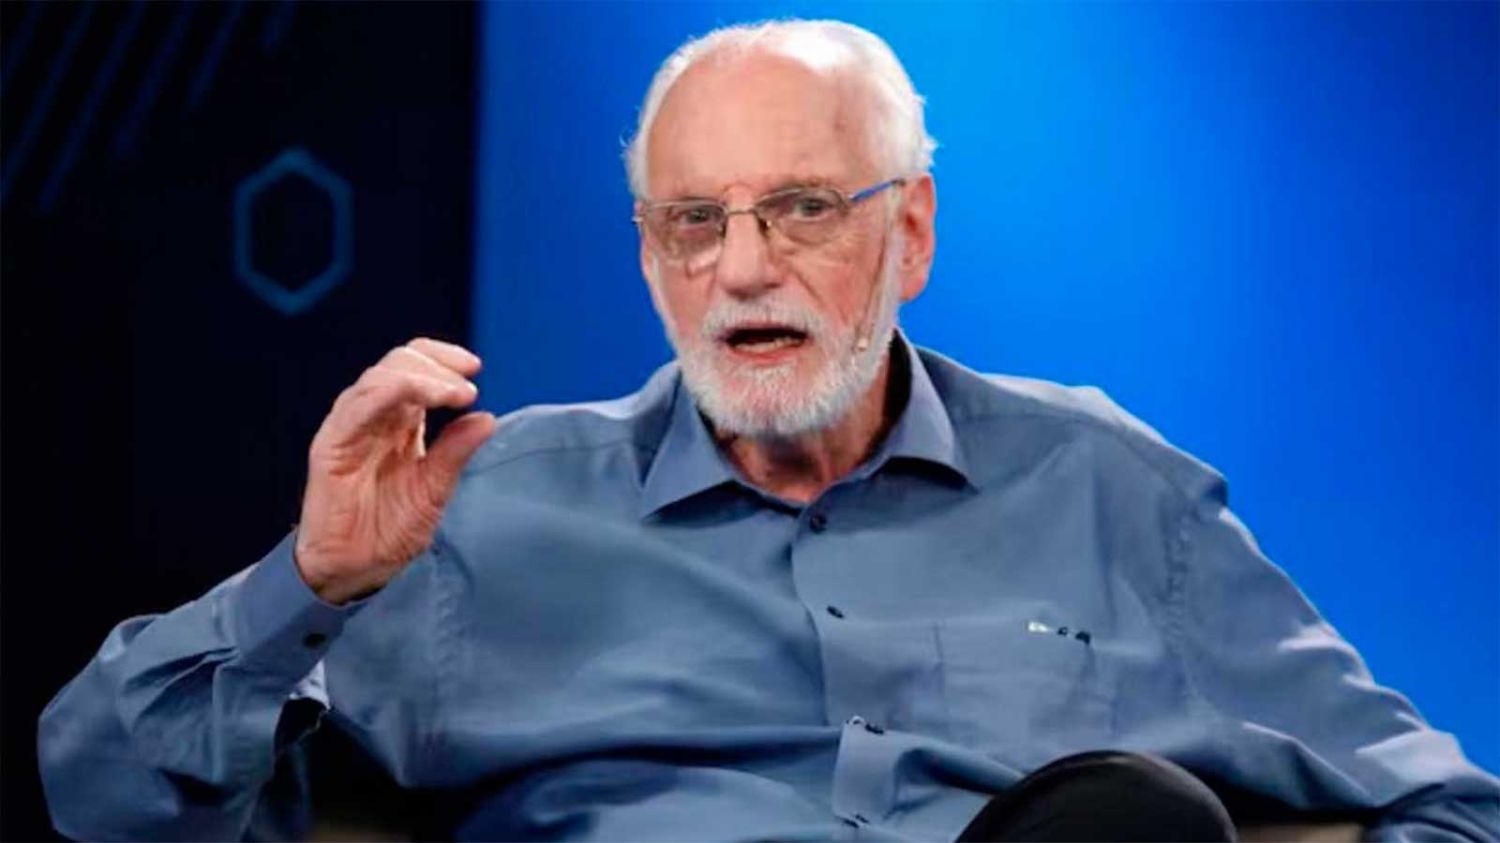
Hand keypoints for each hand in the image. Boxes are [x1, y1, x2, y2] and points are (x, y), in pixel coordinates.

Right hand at [294, 338, 496, 603]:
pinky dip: (391, 392)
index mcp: (396, 421)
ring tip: (456, 393)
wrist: (353, 569)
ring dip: (421, 377)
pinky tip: (421, 397)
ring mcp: (349, 428)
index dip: (444, 359)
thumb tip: (487, 418)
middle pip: (399, 362)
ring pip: (379, 378)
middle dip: (437, 365)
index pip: (416, 367)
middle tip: (467, 387)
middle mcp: (371, 416)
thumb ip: (455, 451)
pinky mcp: (331, 446)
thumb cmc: (388, 529)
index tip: (475, 369)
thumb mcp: (434, 488)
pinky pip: (356, 407)